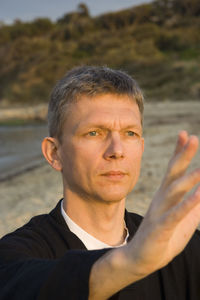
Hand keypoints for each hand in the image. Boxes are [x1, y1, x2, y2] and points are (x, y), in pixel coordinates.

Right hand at [127, 130, 199, 275]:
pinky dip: (188, 204)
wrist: (139, 258)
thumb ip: (194, 205)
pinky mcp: (161, 228)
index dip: (179, 153)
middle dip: (182, 156)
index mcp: (166, 196)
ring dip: (189, 179)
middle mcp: (161, 200)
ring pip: (174, 192)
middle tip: (193, 137)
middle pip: (172, 174)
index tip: (186, 135)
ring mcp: (160, 212)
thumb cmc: (162, 237)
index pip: (172, 170)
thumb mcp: (183, 219)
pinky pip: (176, 214)